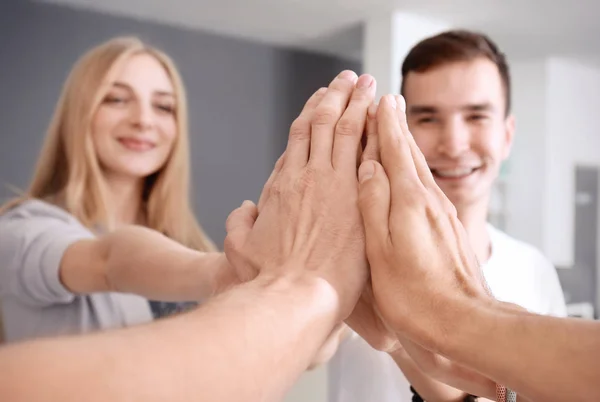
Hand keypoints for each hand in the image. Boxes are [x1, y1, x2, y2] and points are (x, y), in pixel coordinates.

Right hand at [224, 70, 376, 319]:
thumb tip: (244, 209)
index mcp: (283, 184)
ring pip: (348, 131)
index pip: (299, 137)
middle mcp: (310, 177)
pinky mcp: (361, 201)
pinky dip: (376, 133)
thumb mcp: (239, 251)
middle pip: (324, 124)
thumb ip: (239, 225)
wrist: (295, 299)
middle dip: (337, 97)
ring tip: (367, 85)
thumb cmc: (267, 281)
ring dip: (358, 104)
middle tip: (349, 79)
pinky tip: (385, 119)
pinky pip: (370, 155)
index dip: (310, 113)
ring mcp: (337, 186)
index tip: (320, 99)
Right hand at [357, 94, 489, 347]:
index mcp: (410, 202)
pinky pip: (427, 187)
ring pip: (421, 168)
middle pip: (410, 153)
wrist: (463, 322)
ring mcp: (442, 214)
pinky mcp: (448, 228)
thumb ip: (373, 205)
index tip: (379, 100)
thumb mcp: (381, 251)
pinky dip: (415, 169)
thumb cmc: (415, 295)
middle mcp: (430, 200)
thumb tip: (367, 168)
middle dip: (396, 126)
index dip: (384, 124)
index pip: (395, 151)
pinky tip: (411, 174)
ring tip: (396, 127)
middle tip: (387, 101)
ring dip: (407, 144)